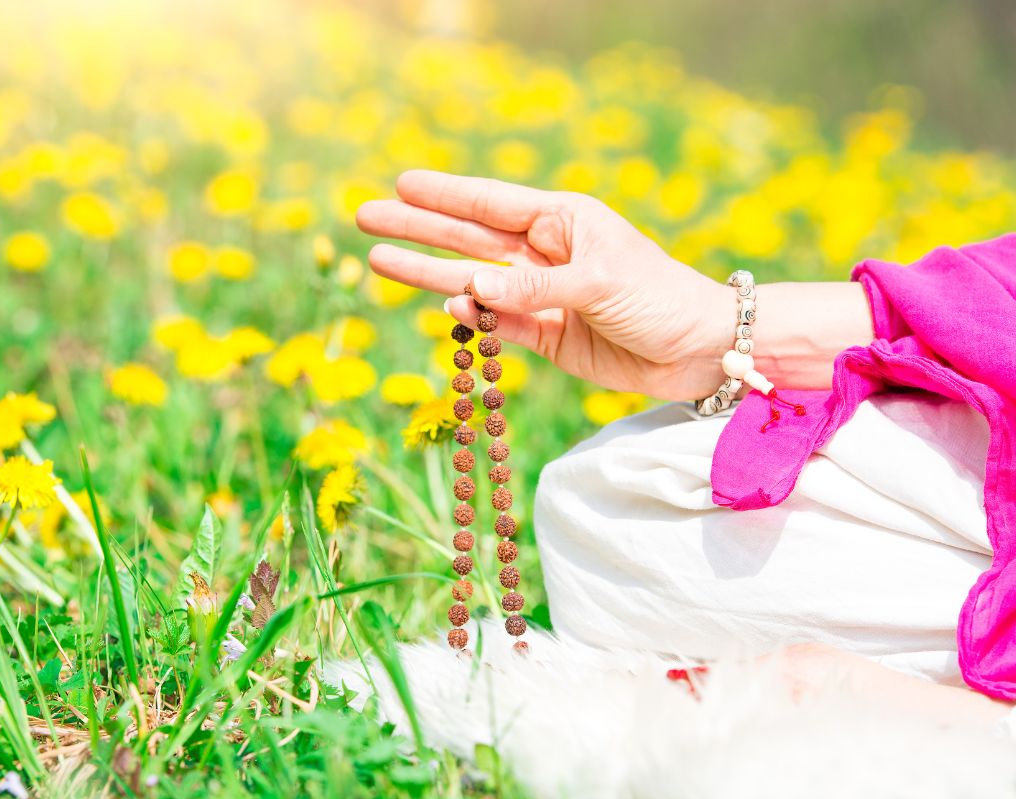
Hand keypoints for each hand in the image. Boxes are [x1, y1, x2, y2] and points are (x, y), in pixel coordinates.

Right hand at [357, 170, 730, 400]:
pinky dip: (472, 319)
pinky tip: (443, 308)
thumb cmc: (659, 297)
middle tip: (364, 216)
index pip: (490, 203)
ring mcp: (541, 294)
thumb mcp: (598, 283)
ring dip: (427, 274)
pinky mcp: (545, 335)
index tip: (400, 182)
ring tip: (377, 262)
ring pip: (472, 282)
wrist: (699, 350)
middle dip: (417, 228)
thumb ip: (531, 288)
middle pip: (467, 238)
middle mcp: (544, 253)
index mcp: (562, 221)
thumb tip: (467, 291)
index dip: (444, 194)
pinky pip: (497, 324)